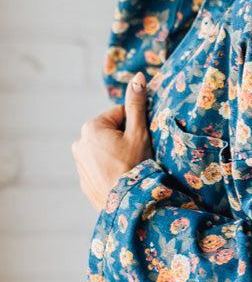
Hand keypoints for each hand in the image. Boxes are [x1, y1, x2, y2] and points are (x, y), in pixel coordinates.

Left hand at [71, 71, 153, 210]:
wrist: (128, 204)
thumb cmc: (134, 166)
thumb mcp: (139, 132)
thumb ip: (136, 104)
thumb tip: (139, 77)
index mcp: (91, 127)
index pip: (119, 114)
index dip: (134, 125)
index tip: (141, 140)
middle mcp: (79, 143)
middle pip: (110, 132)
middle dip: (124, 139)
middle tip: (136, 155)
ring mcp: (79, 163)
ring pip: (104, 149)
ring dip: (116, 153)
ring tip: (129, 167)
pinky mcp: (83, 179)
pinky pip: (99, 166)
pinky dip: (110, 168)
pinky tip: (121, 177)